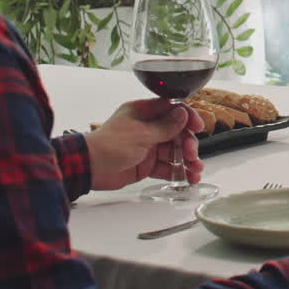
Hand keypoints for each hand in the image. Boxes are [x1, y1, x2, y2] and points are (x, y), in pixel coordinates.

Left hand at [83, 99, 204, 190]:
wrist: (90, 168)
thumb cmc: (108, 146)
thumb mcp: (141, 134)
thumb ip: (165, 126)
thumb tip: (183, 114)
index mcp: (144, 112)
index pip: (173, 109)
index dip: (188, 118)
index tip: (198, 127)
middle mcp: (147, 128)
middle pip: (177, 133)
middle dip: (188, 145)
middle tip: (192, 156)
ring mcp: (147, 147)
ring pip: (174, 152)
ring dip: (186, 161)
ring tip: (195, 172)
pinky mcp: (146, 165)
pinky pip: (166, 167)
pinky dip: (177, 173)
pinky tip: (186, 178)